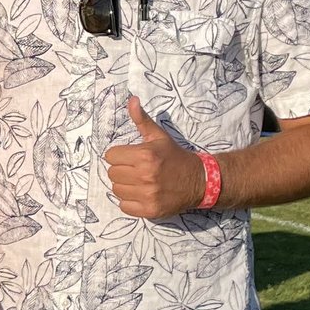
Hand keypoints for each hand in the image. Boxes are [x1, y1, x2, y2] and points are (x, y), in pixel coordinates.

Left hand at [104, 96, 208, 219]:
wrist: (199, 180)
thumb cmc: (175, 157)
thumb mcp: (159, 136)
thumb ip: (142, 119)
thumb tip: (131, 100)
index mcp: (145, 155)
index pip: (110, 156)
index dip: (119, 155)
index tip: (131, 157)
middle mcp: (145, 175)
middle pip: (111, 173)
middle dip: (122, 170)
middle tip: (136, 169)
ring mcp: (148, 194)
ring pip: (116, 190)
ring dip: (125, 186)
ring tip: (139, 182)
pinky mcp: (150, 210)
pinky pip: (124, 206)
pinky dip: (130, 202)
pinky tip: (142, 194)